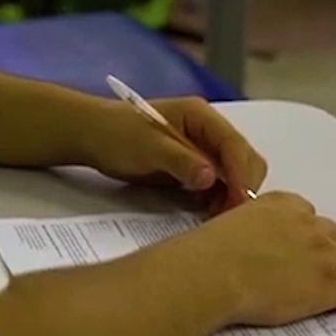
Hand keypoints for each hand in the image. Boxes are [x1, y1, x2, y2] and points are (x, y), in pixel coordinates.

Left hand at [84, 98, 267, 209]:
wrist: (91, 137)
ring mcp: (203, 149)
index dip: (241, 174)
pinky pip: (218, 185)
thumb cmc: (117, 135)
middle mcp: (209, 131)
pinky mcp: (195, 167)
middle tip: (228, 216)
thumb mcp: (148, 147)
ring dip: (232, 196)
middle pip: (243, 160)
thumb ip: (180, 161)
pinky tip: (209, 214)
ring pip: (234, 175)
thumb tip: (211, 178)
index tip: (240, 201)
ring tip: (217, 218)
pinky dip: (219, 199)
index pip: (235, 145)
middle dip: (241, 186)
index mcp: (201, 116)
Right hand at [186, 192, 335, 326]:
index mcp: (281, 204)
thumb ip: (255, 225)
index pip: (308, 214)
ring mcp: (322, 254)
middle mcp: (307, 224)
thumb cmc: (210, 249)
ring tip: (319, 289)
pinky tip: (326, 305)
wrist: (213, 272)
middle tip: (304, 269)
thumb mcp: (231, 220)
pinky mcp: (329, 285)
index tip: (291, 246)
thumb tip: (256, 241)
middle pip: (335, 235)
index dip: (301, 233)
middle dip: (325, 251)